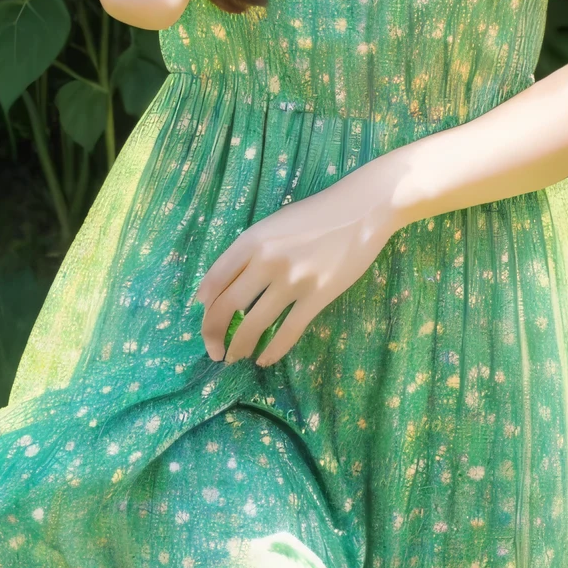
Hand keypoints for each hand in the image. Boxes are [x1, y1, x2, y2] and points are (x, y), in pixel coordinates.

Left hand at [193, 163, 396, 367]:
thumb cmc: (318, 213)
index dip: (204, 307)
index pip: (215, 280)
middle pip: (227, 306)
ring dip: (240, 347)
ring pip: (254, 325)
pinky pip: (288, 331)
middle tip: (214, 350)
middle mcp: (266, 260)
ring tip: (236, 357)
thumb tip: (229, 284)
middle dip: (214, 334)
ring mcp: (292, 279)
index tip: (204, 321)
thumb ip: (252, 249)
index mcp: (253, 239)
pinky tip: (265, 359)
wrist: (362, 208)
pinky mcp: (317, 295)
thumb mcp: (276, 224)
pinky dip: (272, 350)